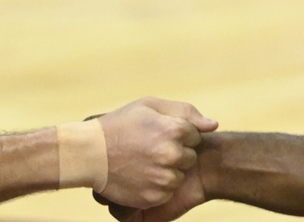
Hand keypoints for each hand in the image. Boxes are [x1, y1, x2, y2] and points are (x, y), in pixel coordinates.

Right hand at [96, 97, 216, 208]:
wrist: (89, 154)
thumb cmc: (120, 125)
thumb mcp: (149, 106)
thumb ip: (185, 112)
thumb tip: (214, 125)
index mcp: (173, 129)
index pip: (195, 134)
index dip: (177, 132)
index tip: (158, 132)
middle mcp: (171, 155)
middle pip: (190, 157)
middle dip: (175, 153)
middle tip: (150, 148)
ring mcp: (163, 178)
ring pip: (179, 176)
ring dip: (167, 170)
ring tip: (143, 161)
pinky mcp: (154, 197)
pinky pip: (167, 191)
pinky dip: (157, 186)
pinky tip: (140, 175)